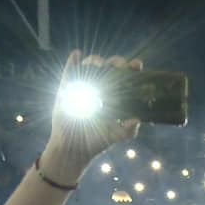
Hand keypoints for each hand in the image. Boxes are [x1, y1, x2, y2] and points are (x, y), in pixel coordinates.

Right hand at [41, 51, 141, 185]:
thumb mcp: (115, 136)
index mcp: (115, 96)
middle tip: (119, 66)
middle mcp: (101, 88)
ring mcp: (83, 86)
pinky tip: (77, 55)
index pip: (126, 78)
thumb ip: (128, 130)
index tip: (137, 66)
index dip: (132, 69)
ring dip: (96, 60)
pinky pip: (69, 71)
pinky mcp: (67, 88)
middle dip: (117, 62)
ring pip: (91, 66)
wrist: (74, 149)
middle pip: (110, 68)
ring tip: (100, 64)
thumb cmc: (96, 140)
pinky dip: (73, 61)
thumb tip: (136, 120)